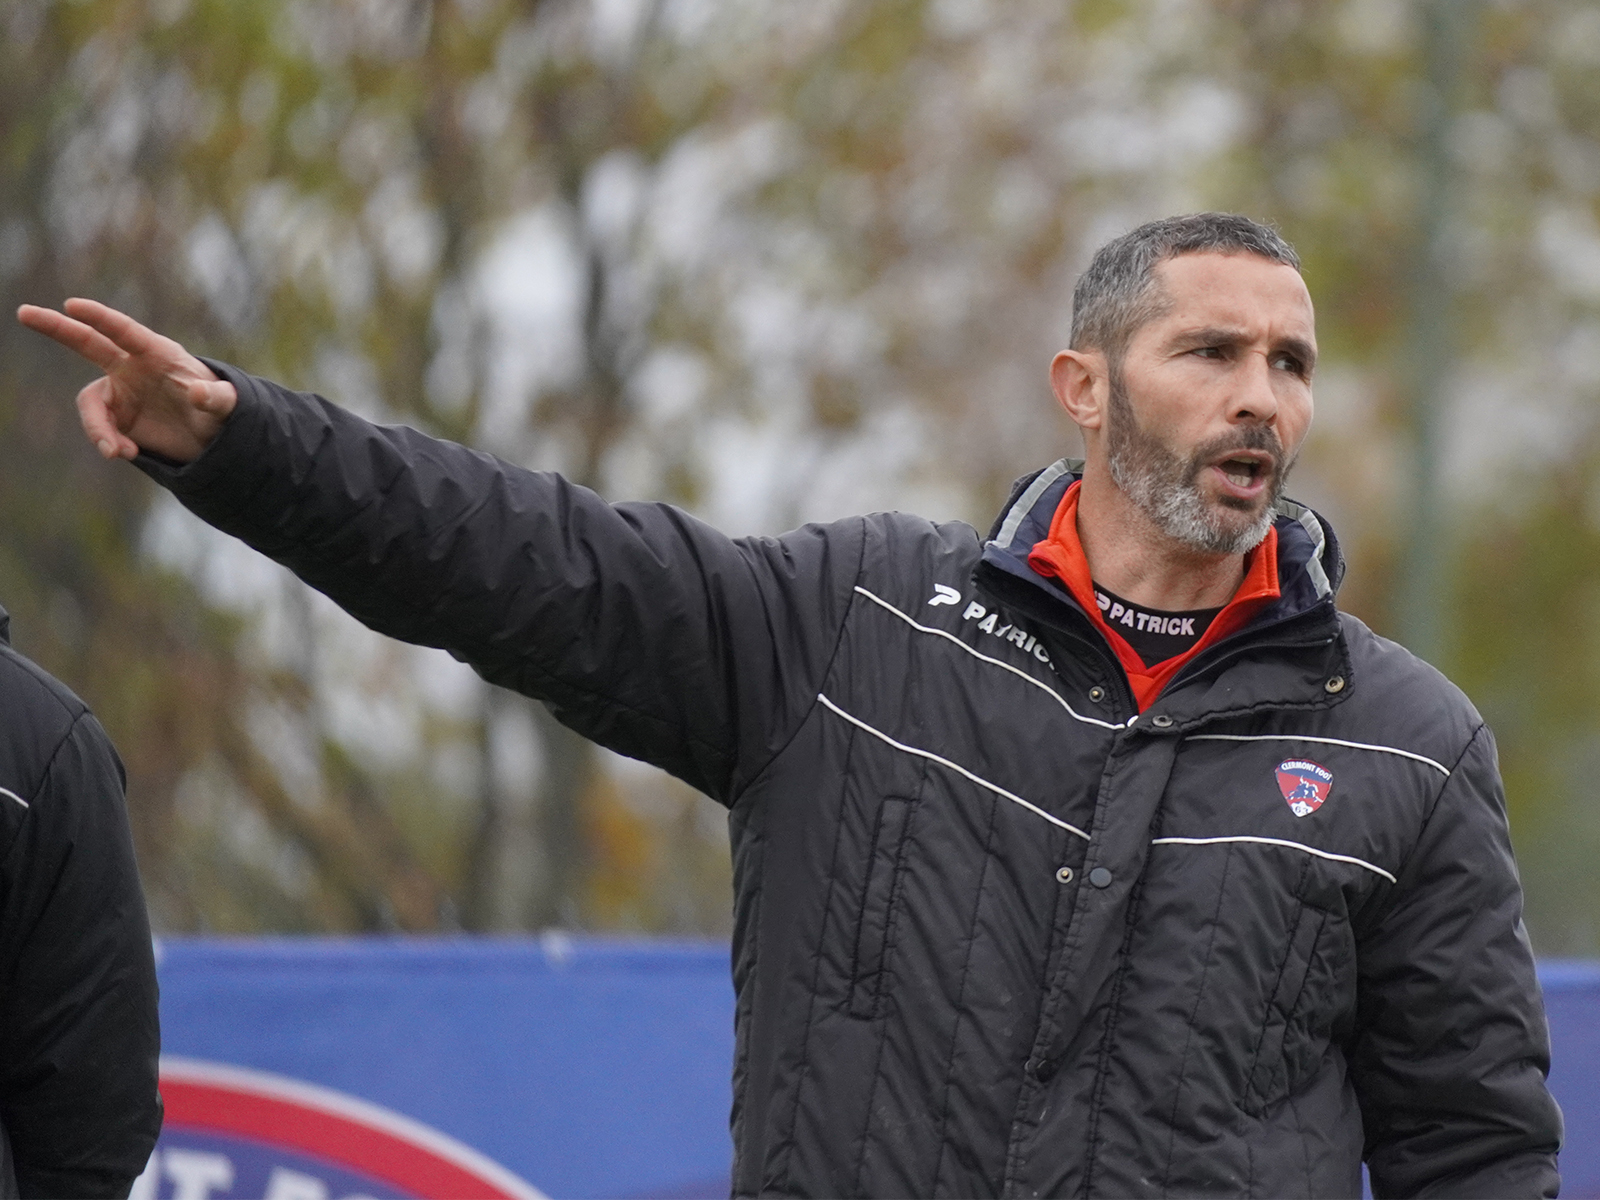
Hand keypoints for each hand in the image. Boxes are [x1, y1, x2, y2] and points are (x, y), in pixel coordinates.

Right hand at [16, 298, 236, 464]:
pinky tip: (127, 453)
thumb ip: (218, 398)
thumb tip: (197, 392)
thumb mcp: (228, 405)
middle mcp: (131, 366)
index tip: (71, 305)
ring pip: (91, 404)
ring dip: (98, 428)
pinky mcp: (116, 417)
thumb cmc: (220, 410)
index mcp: (157, 352)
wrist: (211, 437)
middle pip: (88, 342)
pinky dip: (108, 441)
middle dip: (56, 327)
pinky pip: (100, 428)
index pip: (124, 331)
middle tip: (23, 312)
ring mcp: (120, 391)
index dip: (100, 318)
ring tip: (118, 452)